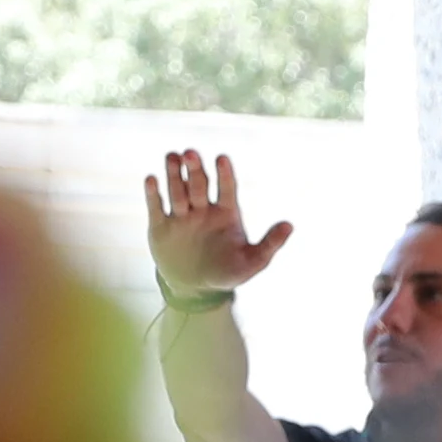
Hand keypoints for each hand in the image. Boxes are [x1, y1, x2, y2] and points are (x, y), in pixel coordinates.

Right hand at [144, 148, 291, 300]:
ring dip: (174, 174)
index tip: (222, 158)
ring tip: (172, 156)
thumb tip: (290, 225)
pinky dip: (153, 194)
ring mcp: (181, 215)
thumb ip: (270, 244)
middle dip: (195, 169)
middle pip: (199, 184)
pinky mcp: (161, 226)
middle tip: (191, 153)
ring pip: (177, 190)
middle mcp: (203, 209)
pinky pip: (157, 207)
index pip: (227, 188)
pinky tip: (152, 179)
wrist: (195, 288)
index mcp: (226, 212)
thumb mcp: (252, 263)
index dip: (224, 174)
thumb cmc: (227, 272)